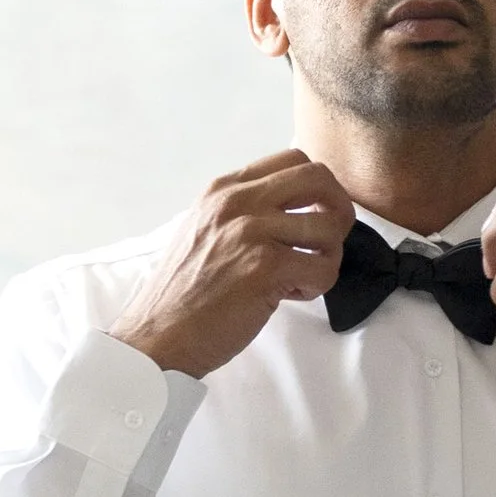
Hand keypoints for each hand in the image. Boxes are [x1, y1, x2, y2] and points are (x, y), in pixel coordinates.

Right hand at [108, 149, 356, 375]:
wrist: (157, 336)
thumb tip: (293, 209)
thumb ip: (241, 211)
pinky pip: (323, 267)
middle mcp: (237, 202)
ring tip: (302, 276)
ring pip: (329, 226)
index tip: (315, 214)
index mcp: (224, 189)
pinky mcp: (264, 267)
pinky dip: (318, 285)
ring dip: (328, 256)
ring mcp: (250, 231)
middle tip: (327, 241)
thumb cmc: (182, 293)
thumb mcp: (202, 229)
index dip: (318, 187)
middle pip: (318, 178)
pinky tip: (292, 294)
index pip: (293, 160)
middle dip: (338, 209)